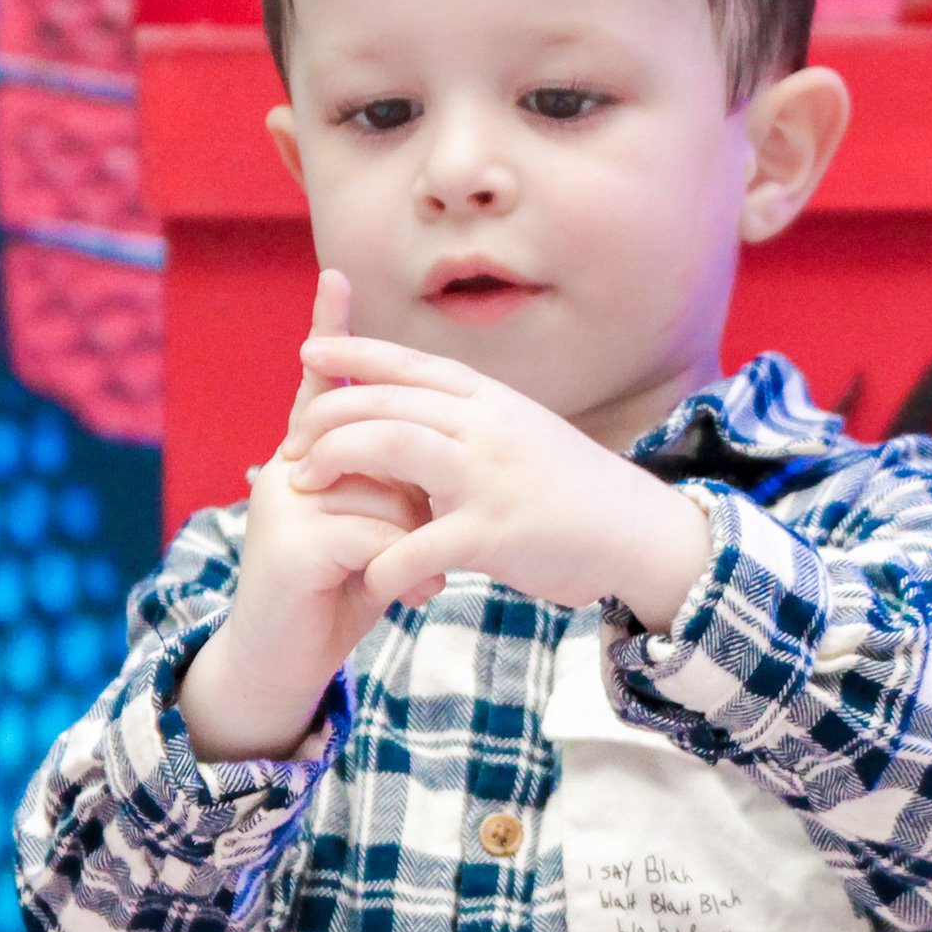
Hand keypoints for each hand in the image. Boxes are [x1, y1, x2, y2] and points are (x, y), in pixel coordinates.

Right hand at [179, 270, 430, 761]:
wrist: (286, 665)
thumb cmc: (338, 596)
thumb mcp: (375, 534)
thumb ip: (394, 492)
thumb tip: (433, 470)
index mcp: (305, 458)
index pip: (322, 385)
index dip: (330, 331)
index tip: (337, 274)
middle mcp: (285, 467)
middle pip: (380, 446)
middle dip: (418, 500)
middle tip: (429, 548)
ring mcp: (282, 501)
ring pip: (386, 493)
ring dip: (416, 544)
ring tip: (415, 583)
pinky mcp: (290, 541)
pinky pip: (375, 532)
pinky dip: (402, 567)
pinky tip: (402, 596)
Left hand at [283, 333, 713, 625]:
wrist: (640, 531)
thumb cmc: (575, 489)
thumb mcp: (523, 432)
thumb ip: (471, 421)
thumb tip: (418, 412)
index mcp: (491, 400)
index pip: (408, 364)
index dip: (352, 354)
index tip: (309, 353)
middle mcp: (485, 426)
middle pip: (384, 401)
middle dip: (325, 417)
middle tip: (291, 447)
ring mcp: (488, 477)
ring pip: (390, 449)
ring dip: (337, 463)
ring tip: (307, 488)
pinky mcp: (493, 533)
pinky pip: (418, 544)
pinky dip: (384, 563)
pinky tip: (368, 578)